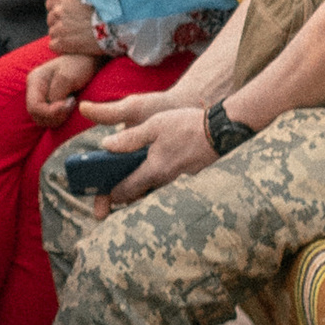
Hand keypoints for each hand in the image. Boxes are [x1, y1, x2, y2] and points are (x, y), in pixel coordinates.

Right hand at [26, 48, 92, 122]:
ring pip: (41, 119)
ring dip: (57, 119)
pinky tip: (69, 109)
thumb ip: (56, 95)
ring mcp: (41, 96)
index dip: (51, 112)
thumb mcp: (67, 78)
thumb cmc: (79, 64)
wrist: (89, 59)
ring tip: (71, 106)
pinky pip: (48, 118)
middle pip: (36, 115)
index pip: (34, 107)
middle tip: (72, 106)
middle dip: (54, 117)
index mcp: (35, 80)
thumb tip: (53, 109)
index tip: (70, 103)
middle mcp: (34, 89)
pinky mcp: (48, 102)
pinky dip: (59, 118)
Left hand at [42, 0, 97, 59]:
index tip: (76, 13)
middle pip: (51, 19)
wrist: (115, 24)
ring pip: (52, 33)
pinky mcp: (61, 42)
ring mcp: (58, 27)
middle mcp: (55, 11)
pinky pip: (54, 45)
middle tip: (80, 24)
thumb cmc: (99, 5)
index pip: (50, 5)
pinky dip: (63, 46)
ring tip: (80, 33)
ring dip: (63, 35)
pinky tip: (76, 43)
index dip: (63, 10)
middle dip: (62, 22)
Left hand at [88, 91, 220, 208]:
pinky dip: (153, 175)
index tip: (102, 198)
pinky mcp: (187, 169)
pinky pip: (165, 177)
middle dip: (124, 195)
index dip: (112, 195)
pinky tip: (150, 165)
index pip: (128, 190)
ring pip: (153, 185)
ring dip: (139, 185)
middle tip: (110, 197)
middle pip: (140, 191)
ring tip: (126, 181)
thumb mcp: (154, 125)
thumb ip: (130, 138)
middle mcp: (166, 178)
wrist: (222, 130)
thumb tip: (106, 146)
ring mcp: (178, 176)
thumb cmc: (186, 125)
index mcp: (154, 170)